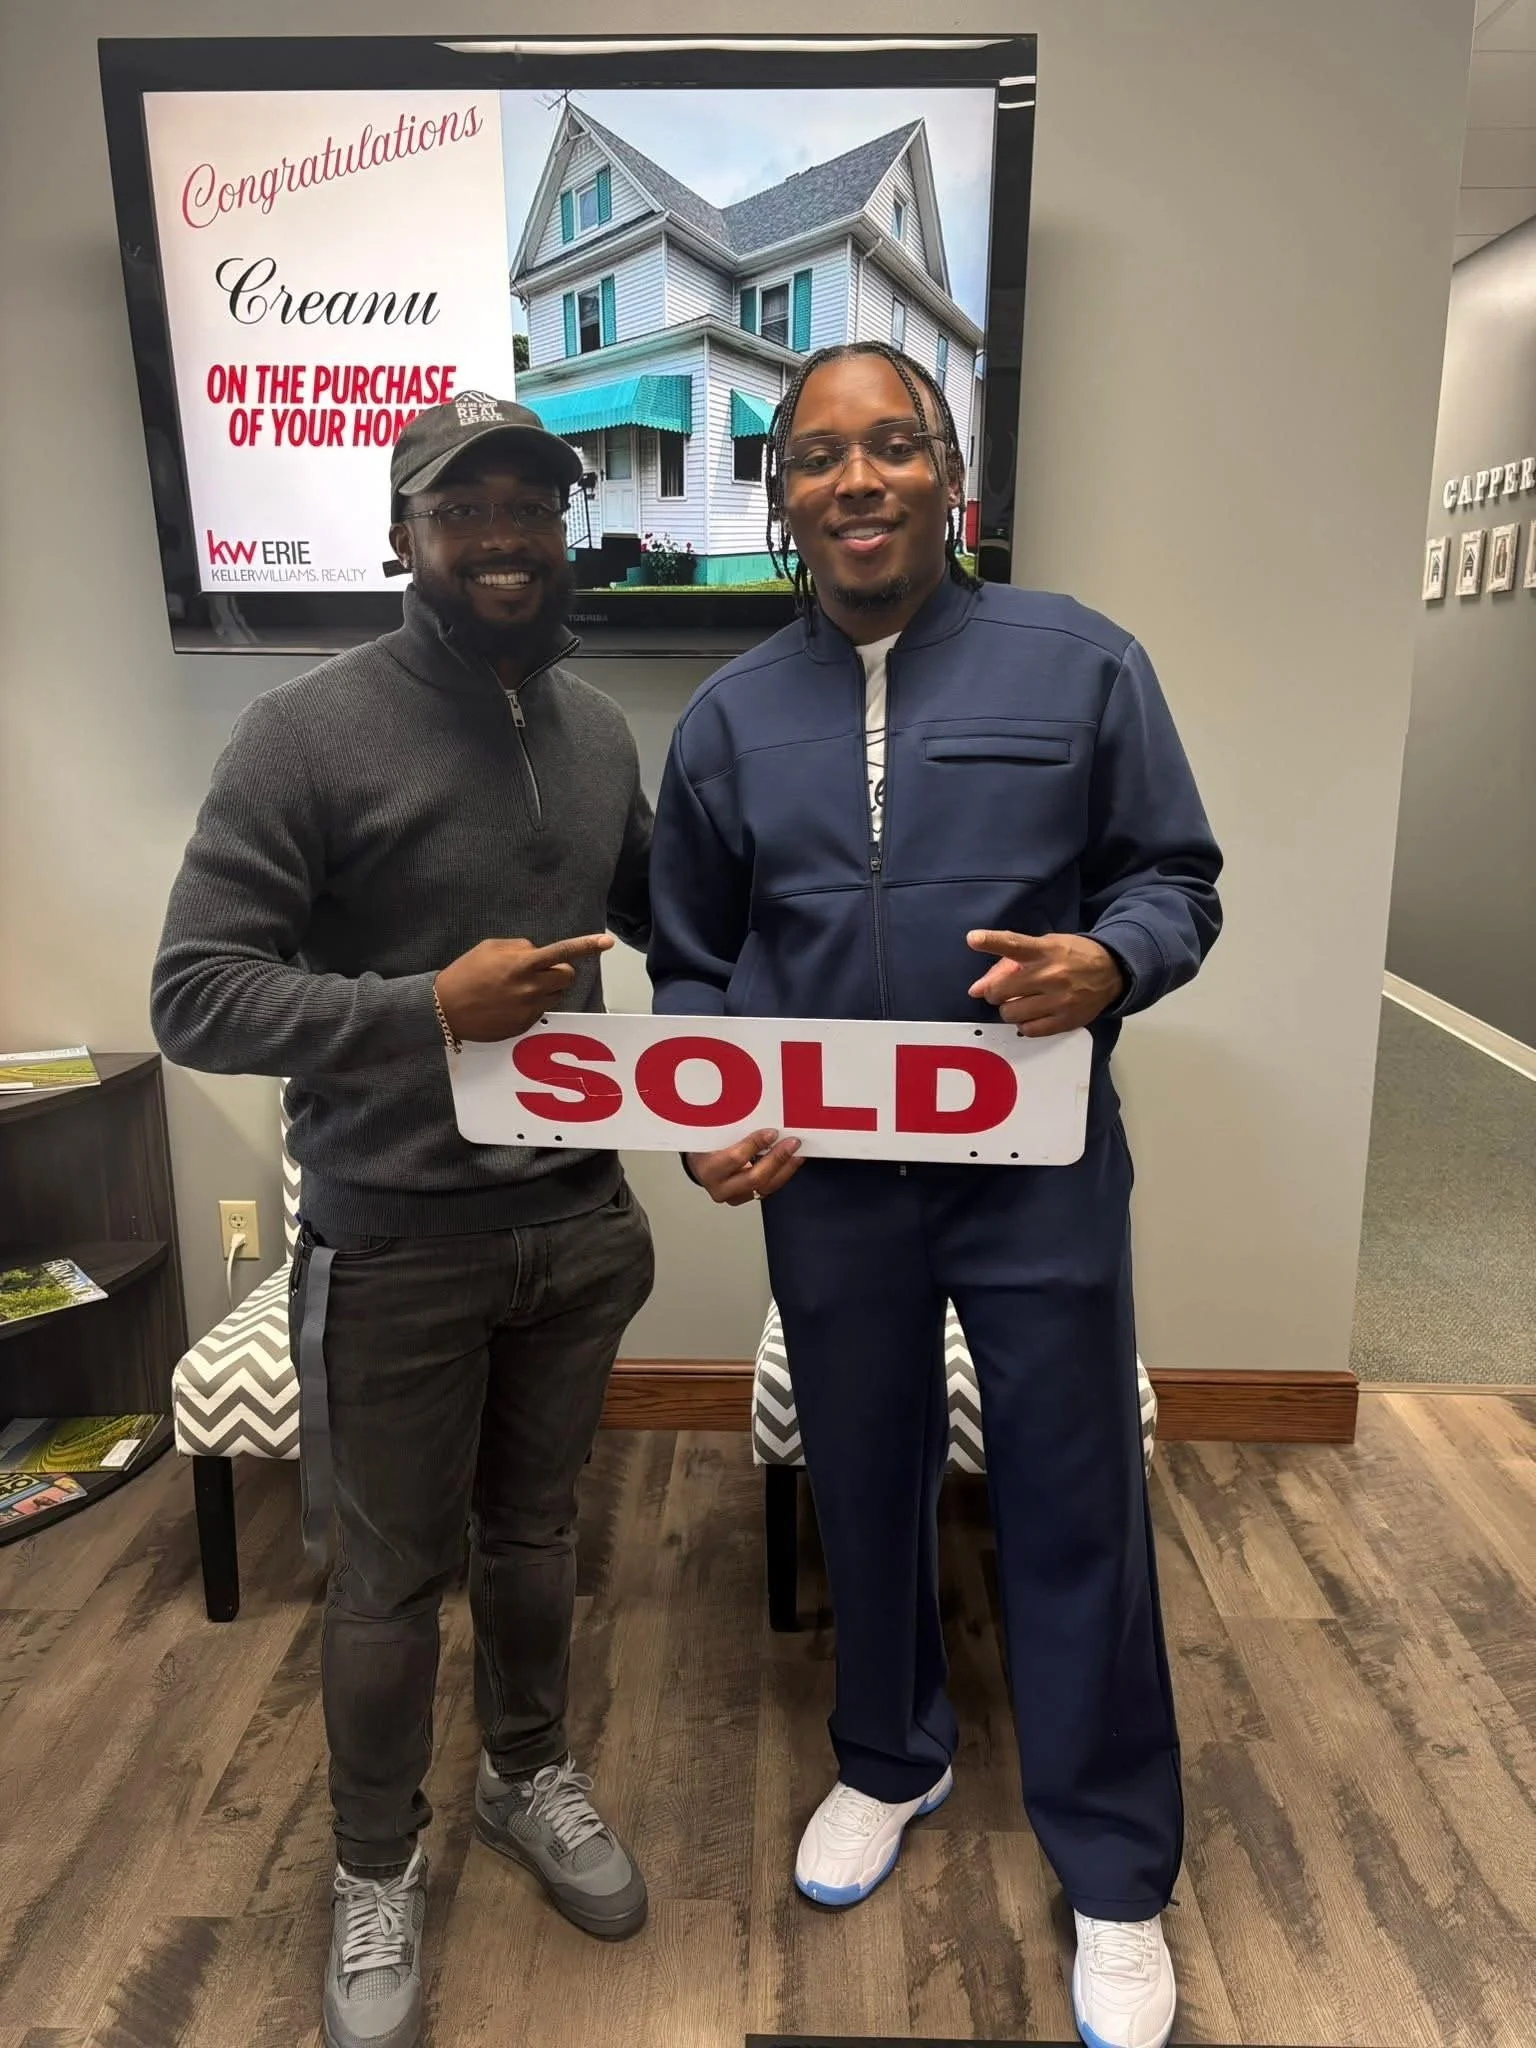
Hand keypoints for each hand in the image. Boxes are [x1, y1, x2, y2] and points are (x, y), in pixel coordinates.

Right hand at [435, 934, 613, 1041]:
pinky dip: (532, 1005)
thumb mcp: (490, 948)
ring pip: (556, 995)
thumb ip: (520, 947)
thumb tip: (537, 953)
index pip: (562, 952)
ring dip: (547, 989)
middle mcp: (530, 987)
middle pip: (567, 977)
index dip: (586, 946)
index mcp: (522, 963)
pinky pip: (541, 1012)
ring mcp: (529, 1009)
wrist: (445, 1008)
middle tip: (540, 971)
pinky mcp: (525, 1025)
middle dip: (560, 971)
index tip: (607, 942)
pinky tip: (509, 1004)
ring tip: (520, 988)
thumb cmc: (466, 973)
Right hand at [687, 1127, 803, 1205]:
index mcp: (709, 1169)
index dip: (755, 1144)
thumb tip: (762, 1116)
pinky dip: (783, 1174)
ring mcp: (734, 1197)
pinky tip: (792, 1161)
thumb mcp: (712, 1135)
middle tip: (792, 1143)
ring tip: (798, 1152)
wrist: (700, 1165)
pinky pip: (769, 1189)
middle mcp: (720, 1188)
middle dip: (777, 1159)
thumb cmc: (707, 1146)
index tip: (772, 1132)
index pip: (735, 1158)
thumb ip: (733, 1129)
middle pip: (755, 1178)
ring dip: (786, 1168)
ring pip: (766, 1187)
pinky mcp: (747, 1199)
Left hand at [966, 929, 1124, 1036]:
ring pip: (1011, 1013)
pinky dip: (1023, 1024)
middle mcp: (1051, 975)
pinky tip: (1032, 1015)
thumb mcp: (1046, 946)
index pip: (1014, 944)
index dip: (991, 941)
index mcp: (1045, 951)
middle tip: (1003, 991)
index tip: (973, 939)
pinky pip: (1028, 1030)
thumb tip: (977, 988)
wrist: (1112, 972)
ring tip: (1020, 1002)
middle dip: (995, 992)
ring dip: (1009, 1009)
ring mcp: (1059, 1000)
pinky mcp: (1065, 1021)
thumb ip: (1011, 962)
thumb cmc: (1071, 955)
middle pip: (1002, 990)